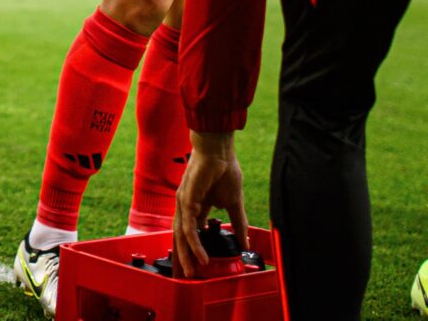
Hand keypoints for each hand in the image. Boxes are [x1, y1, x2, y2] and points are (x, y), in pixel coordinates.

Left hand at [172, 129, 248, 276]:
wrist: (219, 150)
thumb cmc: (225, 171)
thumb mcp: (234, 203)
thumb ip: (238, 223)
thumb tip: (246, 243)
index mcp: (196, 208)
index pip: (191, 235)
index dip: (191, 251)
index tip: (196, 267)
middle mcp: (186, 208)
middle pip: (181, 239)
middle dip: (183, 258)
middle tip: (186, 277)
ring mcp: (184, 204)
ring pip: (182, 236)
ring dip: (186, 256)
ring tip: (192, 272)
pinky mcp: (186, 200)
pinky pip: (188, 227)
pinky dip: (194, 244)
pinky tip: (201, 256)